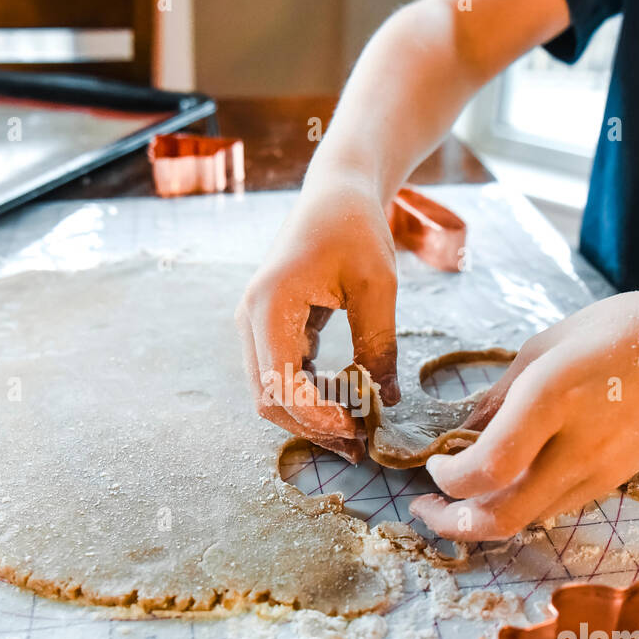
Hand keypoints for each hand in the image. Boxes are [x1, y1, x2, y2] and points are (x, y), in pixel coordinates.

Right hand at [236, 175, 400, 460]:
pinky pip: (282, 375)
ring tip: (357, 432)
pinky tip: (347, 404)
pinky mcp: (270, 328)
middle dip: (312, 427)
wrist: (336, 192)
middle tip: (360, 446)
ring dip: (310, 417)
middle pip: (267, 398)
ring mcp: (256, 325)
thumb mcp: (377, 286)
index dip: (317, 416)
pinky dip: (311, 397)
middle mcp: (251, 319)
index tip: (359, 429)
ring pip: (271, 393)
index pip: (280, 384)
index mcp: (270, 305)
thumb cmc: (356, 228)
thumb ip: (378, 344)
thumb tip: (387, 401)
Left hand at [411, 289, 638, 539]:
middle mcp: (575, 444)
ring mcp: (599, 471)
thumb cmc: (625, 332)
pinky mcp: (612, 483)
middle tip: (425, 510)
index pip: (487, 468)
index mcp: (552, 397)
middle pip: (502, 517)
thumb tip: (457, 433)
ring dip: (482, 518)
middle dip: (452, 524)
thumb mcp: (547, 347)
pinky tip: (500, 485)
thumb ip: (498, 396)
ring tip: (454, 499)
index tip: (432, 463)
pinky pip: (551, 507)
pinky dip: (517, 504)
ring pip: (525, 519)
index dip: (448, 479)